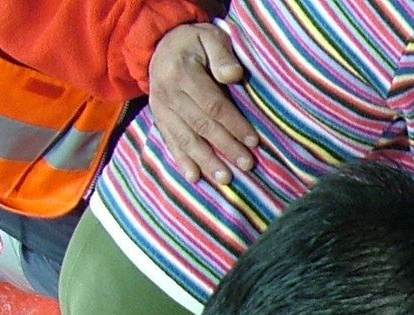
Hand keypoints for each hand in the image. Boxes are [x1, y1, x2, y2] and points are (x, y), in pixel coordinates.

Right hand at [147, 23, 255, 185]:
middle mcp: (168, 93)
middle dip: (226, 146)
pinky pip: (170, 141)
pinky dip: (181, 161)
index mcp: (182, 72)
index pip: (213, 104)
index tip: (254, 141)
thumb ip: (221, 54)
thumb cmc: (194, 42)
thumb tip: (234, 75)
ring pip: (186, 138)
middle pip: (201, 125)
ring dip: (206, 160)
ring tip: (225, 179)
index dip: (234, 124)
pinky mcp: (159, 118)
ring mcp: (161, 108)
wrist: (159, 44)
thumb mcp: (209, 36)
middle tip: (247, 164)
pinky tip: (194, 178)